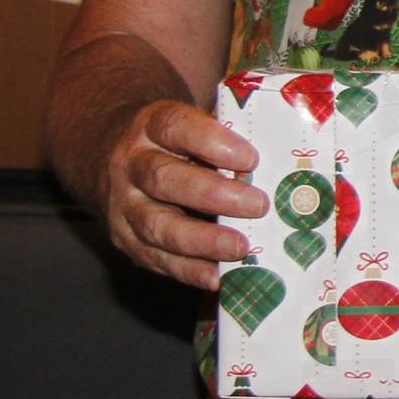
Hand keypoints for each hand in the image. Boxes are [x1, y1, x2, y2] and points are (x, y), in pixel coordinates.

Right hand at [101, 100, 264, 291]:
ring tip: (240, 247)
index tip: (250, 158)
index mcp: (152, 125)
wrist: (114, 155)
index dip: (213, 142)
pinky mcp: (125, 240)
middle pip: (165, 179)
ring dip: (202, 241)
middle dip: (214, 195)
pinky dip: (187, 270)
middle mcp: (131, 164)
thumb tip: (283, 153)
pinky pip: (154, 258)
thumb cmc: (177, 139)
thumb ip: (229, 133)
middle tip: (258, 205)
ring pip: (156, 225)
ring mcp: (123, 205)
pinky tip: (217, 276)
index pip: (176, 128)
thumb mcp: (194, 122)